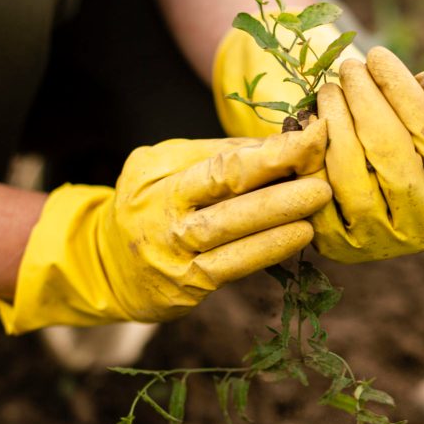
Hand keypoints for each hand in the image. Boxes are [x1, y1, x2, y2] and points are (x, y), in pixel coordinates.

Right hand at [0, 123, 330, 333]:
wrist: (101, 266)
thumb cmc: (147, 205)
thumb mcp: (164, 167)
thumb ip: (216, 155)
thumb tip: (279, 142)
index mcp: (159, 177)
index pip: (220, 161)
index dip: (269, 151)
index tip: (312, 136)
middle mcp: (163, 215)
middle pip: (225, 192)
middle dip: (278, 180)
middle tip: (321, 172)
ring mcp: (173, 254)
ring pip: (229, 232)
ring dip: (278, 217)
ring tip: (317, 201)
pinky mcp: (185, 288)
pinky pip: (232, 267)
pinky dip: (267, 250)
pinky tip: (298, 236)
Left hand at [309, 47, 423, 262]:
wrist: (363, 180)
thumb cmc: (404, 134)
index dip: (406, 95)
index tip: (378, 56)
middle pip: (394, 159)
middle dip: (366, 104)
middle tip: (349, 68)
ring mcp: (379, 244)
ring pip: (354, 180)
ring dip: (337, 125)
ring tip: (329, 90)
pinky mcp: (337, 247)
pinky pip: (318, 196)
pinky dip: (312, 156)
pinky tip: (311, 123)